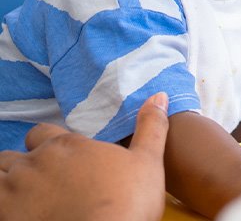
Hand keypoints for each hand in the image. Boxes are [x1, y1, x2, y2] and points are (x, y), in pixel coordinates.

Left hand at [0, 93, 169, 220]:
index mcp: (67, 145)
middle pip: (13, 156)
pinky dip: (4, 206)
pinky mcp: (6, 215)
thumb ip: (151, 126)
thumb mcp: (148, 160)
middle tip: (42, 181)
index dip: (48, 144)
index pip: (41, 133)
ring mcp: (16, 190)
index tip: (62, 160)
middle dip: (23, 165)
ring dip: (6, 183)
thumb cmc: (127, 201)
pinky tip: (21, 213)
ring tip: (26, 197)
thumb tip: (160, 96)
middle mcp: (36, 163)